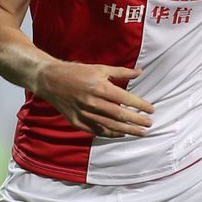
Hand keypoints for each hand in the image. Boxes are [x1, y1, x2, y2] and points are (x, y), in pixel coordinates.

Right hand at [34, 62, 154, 137]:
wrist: (51, 80)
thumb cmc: (76, 72)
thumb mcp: (99, 68)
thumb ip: (121, 72)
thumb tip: (139, 72)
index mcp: (100, 88)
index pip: (126, 100)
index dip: (140, 106)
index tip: (151, 110)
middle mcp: (93, 102)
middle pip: (120, 116)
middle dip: (137, 121)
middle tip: (149, 125)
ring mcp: (84, 114)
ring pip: (110, 126)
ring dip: (127, 130)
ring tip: (140, 133)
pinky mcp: (77, 121)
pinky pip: (97, 130)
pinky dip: (110, 133)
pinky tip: (121, 134)